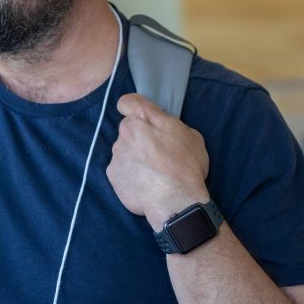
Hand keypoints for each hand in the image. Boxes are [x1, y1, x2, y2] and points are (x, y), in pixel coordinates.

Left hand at [107, 93, 210, 229]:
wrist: (175, 201)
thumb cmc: (187, 167)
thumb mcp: (191, 136)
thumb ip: (169, 125)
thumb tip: (162, 128)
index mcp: (144, 117)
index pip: (127, 101)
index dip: (132, 109)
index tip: (139, 119)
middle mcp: (126, 131)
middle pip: (127, 129)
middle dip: (138, 138)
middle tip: (154, 154)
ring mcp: (116, 152)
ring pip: (123, 150)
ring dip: (133, 157)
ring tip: (151, 173)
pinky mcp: (112, 173)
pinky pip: (120, 169)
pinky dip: (129, 175)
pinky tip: (144, 184)